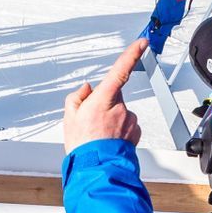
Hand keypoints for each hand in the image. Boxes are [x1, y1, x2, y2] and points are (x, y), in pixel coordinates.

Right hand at [63, 39, 145, 153]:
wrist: (97, 169)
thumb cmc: (82, 144)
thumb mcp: (69, 117)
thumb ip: (77, 97)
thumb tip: (87, 88)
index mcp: (103, 99)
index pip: (120, 71)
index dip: (132, 54)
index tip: (142, 43)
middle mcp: (120, 107)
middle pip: (114, 97)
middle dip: (105, 104)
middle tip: (91, 122)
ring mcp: (130, 120)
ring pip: (121, 112)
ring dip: (111, 120)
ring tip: (98, 135)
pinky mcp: (135, 132)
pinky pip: (127, 125)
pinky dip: (119, 131)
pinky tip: (108, 140)